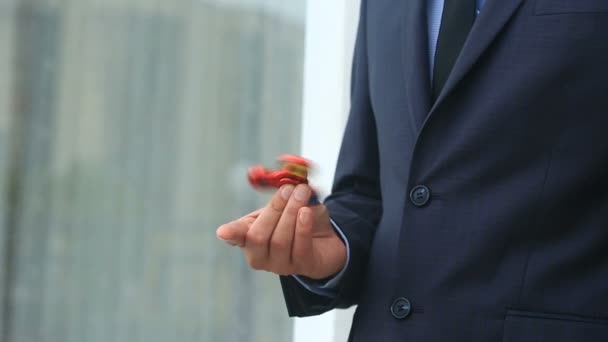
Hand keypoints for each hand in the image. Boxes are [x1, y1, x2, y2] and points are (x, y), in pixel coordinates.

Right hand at [216, 184, 346, 279]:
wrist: (328, 237)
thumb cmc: (301, 218)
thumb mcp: (288, 203)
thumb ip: (281, 192)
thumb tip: (281, 178)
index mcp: (250, 237)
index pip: (236, 237)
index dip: (230, 234)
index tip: (223, 231)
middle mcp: (261, 255)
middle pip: (258, 237)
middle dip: (274, 210)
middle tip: (288, 189)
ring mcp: (280, 265)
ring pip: (280, 241)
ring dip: (291, 212)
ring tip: (303, 193)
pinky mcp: (303, 267)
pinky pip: (300, 248)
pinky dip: (302, 227)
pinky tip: (307, 212)